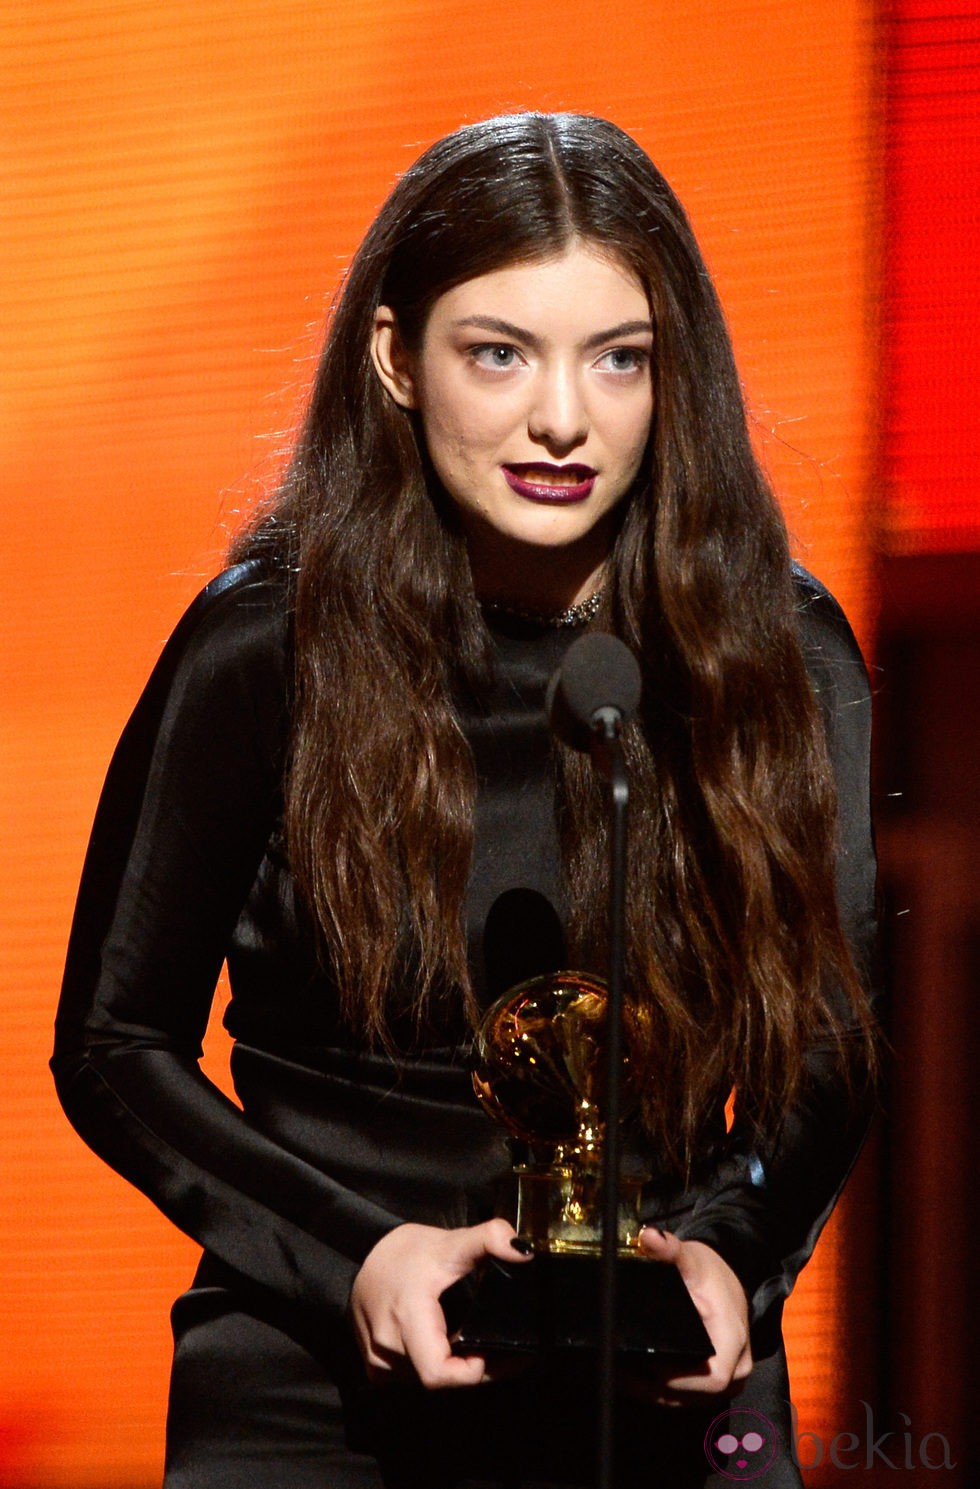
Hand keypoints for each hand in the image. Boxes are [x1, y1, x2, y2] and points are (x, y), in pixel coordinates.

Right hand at [350, 1218, 530, 1388]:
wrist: (360, 1254)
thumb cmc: (403, 1252)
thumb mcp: (448, 1241)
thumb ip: (489, 1239)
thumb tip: (522, 1250)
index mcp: (406, 1320)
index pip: (440, 1373)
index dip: (474, 1372)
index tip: (499, 1352)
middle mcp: (387, 1348)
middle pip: (441, 1378)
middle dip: (475, 1367)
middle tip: (504, 1349)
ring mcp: (378, 1362)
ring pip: (427, 1379)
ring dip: (455, 1369)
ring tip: (480, 1347)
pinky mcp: (376, 1367)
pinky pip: (413, 1376)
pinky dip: (435, 1366)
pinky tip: (450, 1348)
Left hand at [630, 1228, 752, 1402]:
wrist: (727, 1276)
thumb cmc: (709, 1270)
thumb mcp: (691, 1257)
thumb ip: (669, 1248)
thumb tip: (648, 1236)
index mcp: (733, 1340)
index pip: (711, 1378)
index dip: (678, 1379)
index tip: (646, 1364)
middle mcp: (736, 1367)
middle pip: (694, 1395)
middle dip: (654, 1387)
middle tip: (618, 1370)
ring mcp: (727, 1378)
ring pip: (687, 1399)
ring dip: (652, 1391)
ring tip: (618, 1373)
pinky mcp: (712, 1381)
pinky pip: (686, 1395)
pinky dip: (659, 1388)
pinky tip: (632, 1375)